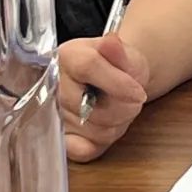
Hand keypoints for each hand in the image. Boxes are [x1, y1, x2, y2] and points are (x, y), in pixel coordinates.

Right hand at [58, 34, 149, 162]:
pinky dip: (101, 142)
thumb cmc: (121, 67)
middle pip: (91, 106)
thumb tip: (111, 41)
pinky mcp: (59, 138)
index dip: (118, 84)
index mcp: (67, 55)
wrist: (116, 81)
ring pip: (93, 130)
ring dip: (117, 124)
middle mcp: (52, 84)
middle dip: (123, 108)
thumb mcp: (128, 55)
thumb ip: (120, 51)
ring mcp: (52, 113)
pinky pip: (82, 150)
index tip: (139, 93)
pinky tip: (107, 126)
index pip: (88, 67)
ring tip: (120, 109)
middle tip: (132, 100)